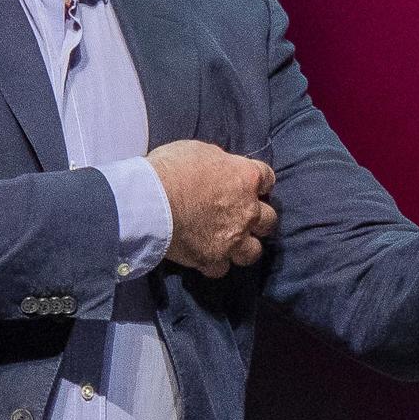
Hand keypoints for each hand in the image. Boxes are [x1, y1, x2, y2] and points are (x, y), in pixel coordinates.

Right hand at [147, 140, 277, 277]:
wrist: (149, 202)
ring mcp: (233, 238)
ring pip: (253, 252)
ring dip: (244, 247)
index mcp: (246, 178)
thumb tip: (220, 171)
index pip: (268, 178)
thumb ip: (219, 164)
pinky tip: (205, 256)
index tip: (250, 185)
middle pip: (269, 220)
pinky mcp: (213, 259)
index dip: (260, 183)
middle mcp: (248, 210)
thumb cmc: (171, 170)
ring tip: (230, 244)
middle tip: (242, 217)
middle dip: (258, 219)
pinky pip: (221, 268)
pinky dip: (214, 263)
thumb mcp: (200, 151)